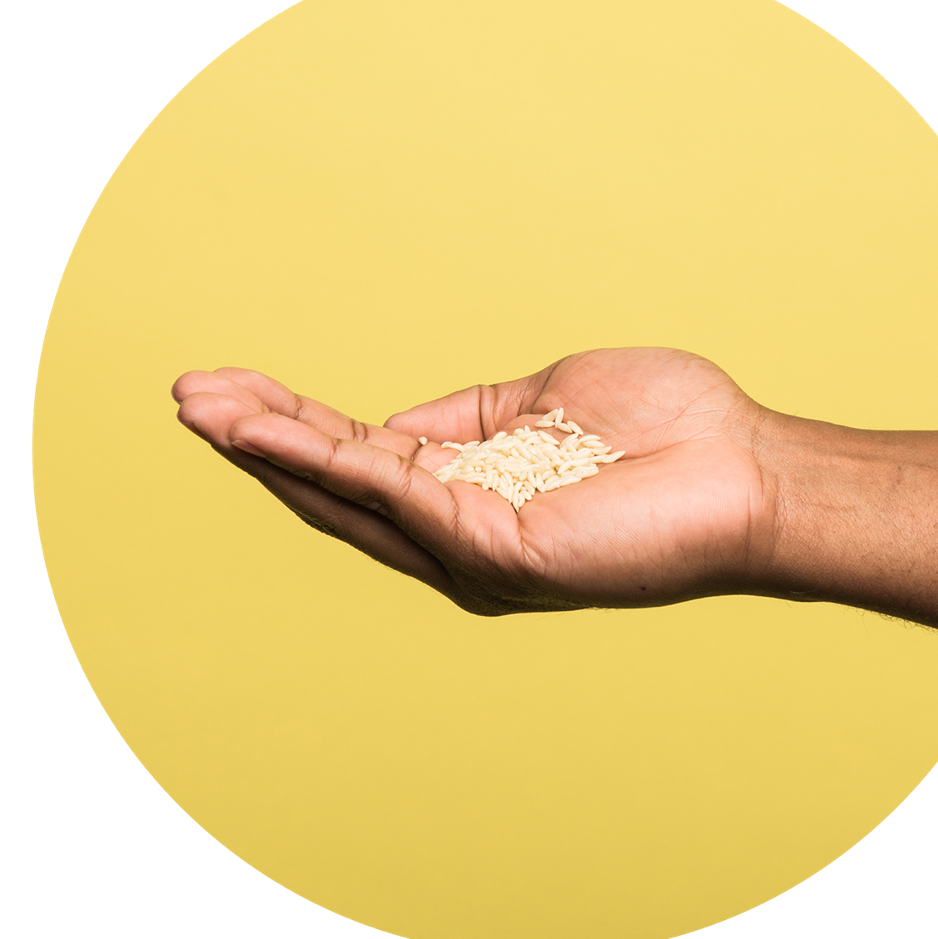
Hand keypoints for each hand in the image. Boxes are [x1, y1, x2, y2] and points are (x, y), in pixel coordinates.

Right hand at [172, 348, 777, 615]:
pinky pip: (397, 496)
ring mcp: (475, 552)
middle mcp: (462, 536)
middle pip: (340, 487)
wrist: (749, 469)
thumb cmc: (666, 431)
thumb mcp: (542, 405)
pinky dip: (329, 460)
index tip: (237, 385)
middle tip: (189, 396)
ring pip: (352, 498)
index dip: (298, 422)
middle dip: (262, 439)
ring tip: (202, 409)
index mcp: (474, 496)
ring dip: (273, 450)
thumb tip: (392, 423)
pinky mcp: (496, 553)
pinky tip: (272, 430)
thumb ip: (466, 418)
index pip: (366, 459)